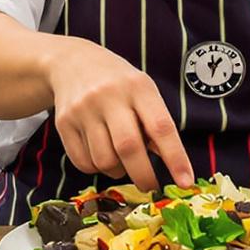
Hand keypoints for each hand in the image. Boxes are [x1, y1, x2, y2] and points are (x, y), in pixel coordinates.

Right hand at [45, 38, 193, 191]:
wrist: (72, 63)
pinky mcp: (63, 123)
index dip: (175, 158)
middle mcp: (109, 96)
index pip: (161, 127)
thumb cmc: (118, 83)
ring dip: (117, 172)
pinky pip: (83, 162)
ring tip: (120, 160)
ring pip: (104, 160)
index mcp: (138, 87)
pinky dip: (96, 168)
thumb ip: (155, 124)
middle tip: (150, 187)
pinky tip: (100, 154)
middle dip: (143, 175)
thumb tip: (170, 165)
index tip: (185, 182)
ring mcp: (83, 109)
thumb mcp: (142, 91)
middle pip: (128, 148)